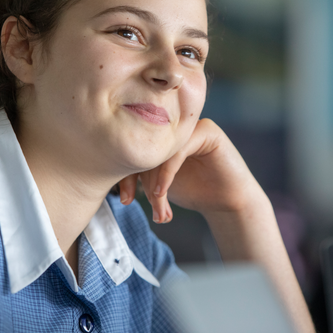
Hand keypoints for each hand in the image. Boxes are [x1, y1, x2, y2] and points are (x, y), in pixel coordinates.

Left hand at [118, 118, 263, 222]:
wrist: (227, 202)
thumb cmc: (194, 190)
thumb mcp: (158, 181)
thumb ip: (140, 171)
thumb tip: (106, 174)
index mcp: (160, 132)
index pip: (133, 146)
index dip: (124, 174)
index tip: (124, 200)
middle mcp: (174, 124)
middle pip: (144, 147)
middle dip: (139, 182)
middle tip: (136, 205)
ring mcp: (190, 125)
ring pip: (160, 150)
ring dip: (154, 184)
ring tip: (158, 208)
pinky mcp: (207, 131)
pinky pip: (178, 150)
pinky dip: (166, 174)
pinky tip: (162, 192)